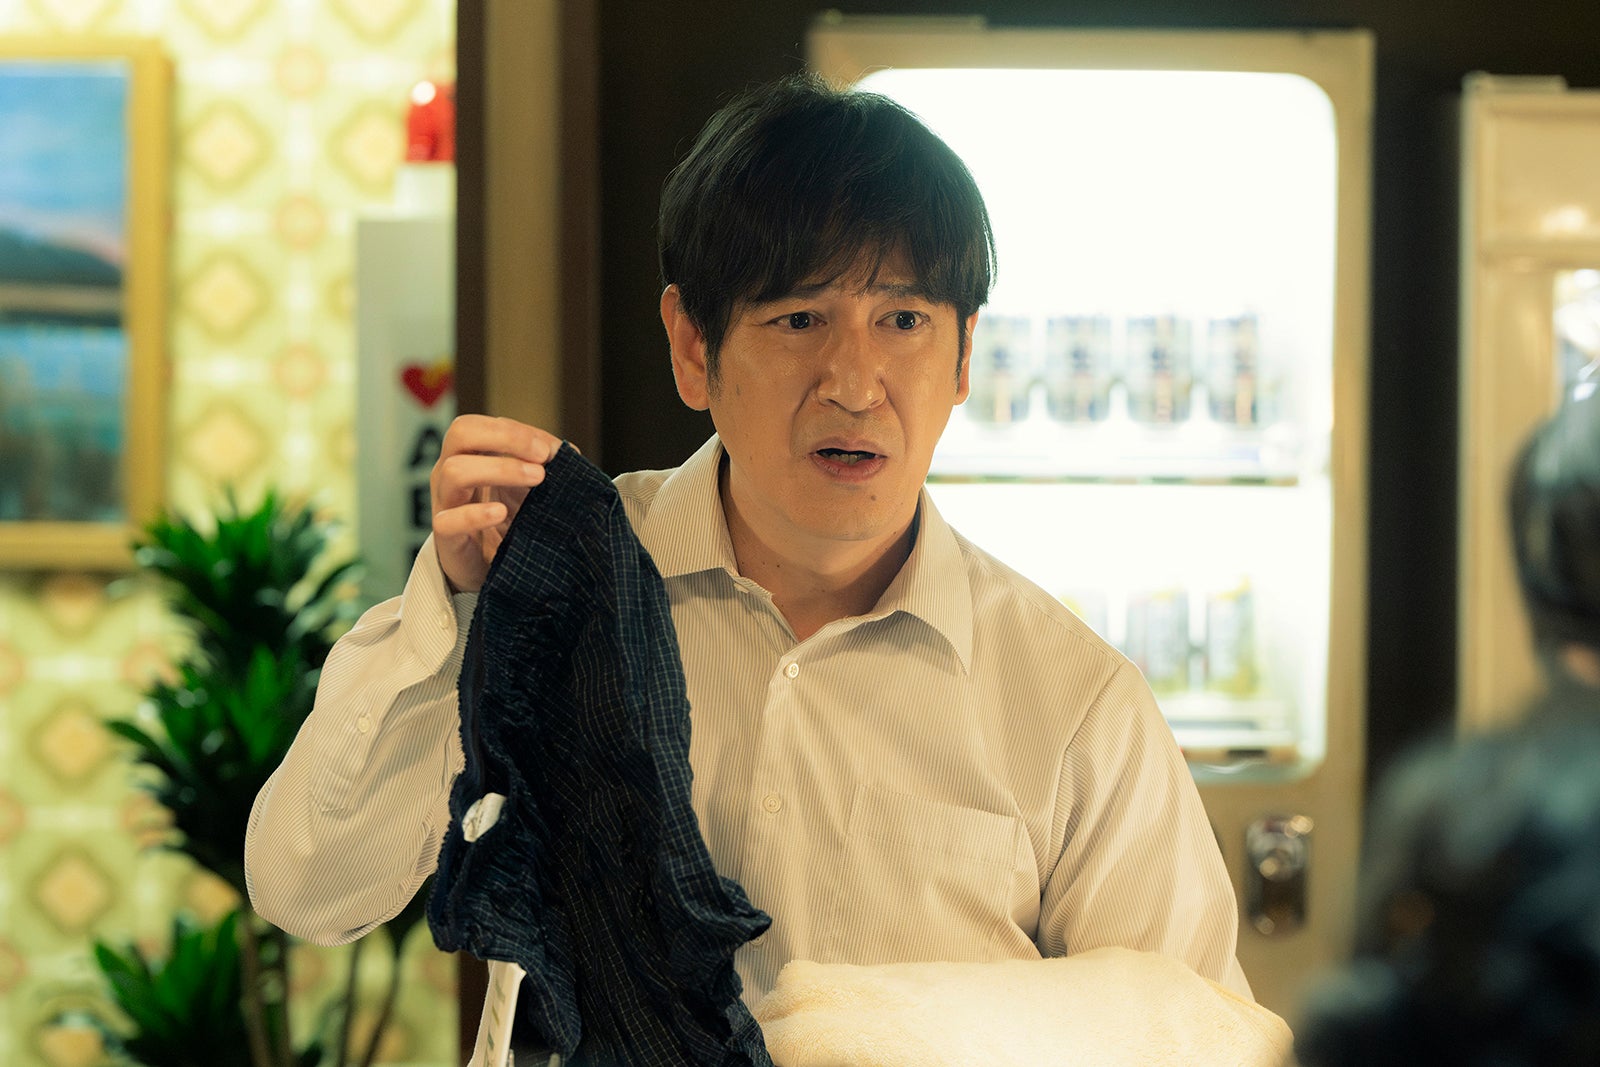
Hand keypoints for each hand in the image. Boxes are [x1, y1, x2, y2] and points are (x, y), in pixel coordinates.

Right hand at [430, 415, 562, 592]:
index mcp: (468, 456)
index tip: (548, 449)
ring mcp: (444, 503)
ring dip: (500, 469)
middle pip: (460, 433)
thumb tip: (566, 452)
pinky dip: (476, 514)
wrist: (491, 570)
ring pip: (455, 471)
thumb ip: (543, 466)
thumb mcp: (527, 488)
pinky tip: (500, 512)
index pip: (478, 425)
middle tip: (541, 456)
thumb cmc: (508, 521)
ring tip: (537, 478)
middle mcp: (450, 473)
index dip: (514, 431)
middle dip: (505, 437)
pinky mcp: (447, 538)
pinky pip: (448, 521)